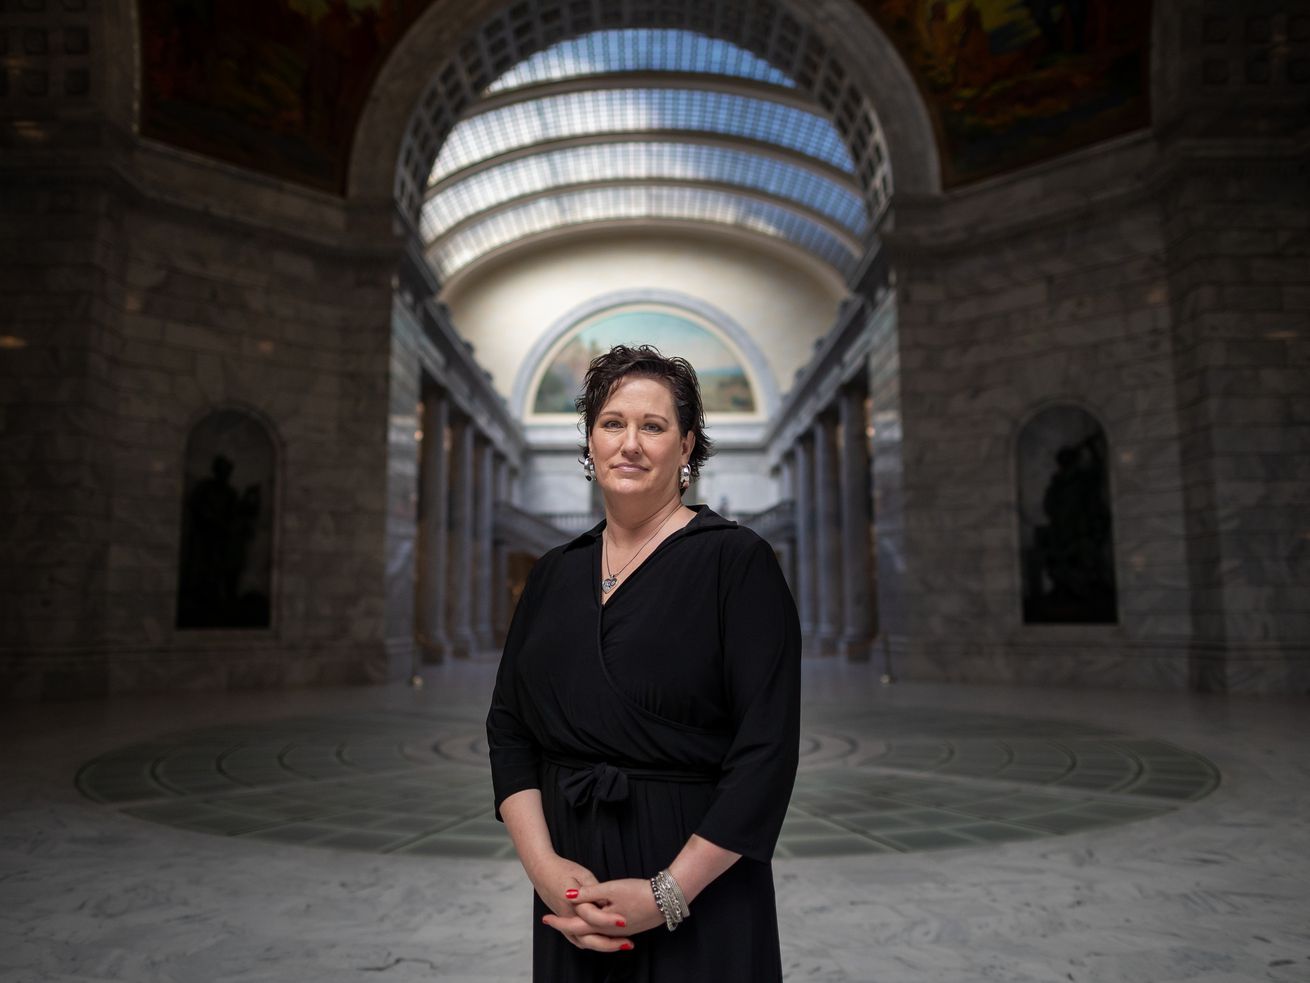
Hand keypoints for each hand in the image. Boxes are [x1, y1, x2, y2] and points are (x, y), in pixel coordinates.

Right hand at [528, 855, 631, 951]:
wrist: (541, 869)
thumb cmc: (562, 869)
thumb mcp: (583, 874)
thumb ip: (595, 890)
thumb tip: (609, 902)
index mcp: (573, 903)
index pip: (593, 916)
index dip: (609, 919)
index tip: (624, 922)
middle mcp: (568, 916)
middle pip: (589, 937)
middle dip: (610, 943)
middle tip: (628, 943)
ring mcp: (565, 921)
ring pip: (583, 941)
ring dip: (602, 946)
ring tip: (621, 945)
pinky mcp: (564, 921)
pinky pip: (577, 939)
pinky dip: (591, 943)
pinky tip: (604, 942)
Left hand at [547, 877, 664, 942]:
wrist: (665, 900)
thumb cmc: (638, 892)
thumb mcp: (611, 888)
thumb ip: (588, 893)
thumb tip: (567, 894)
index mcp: (602, 924)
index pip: (575, 925)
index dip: (559, 922)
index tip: (546, 918)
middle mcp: (609, 931)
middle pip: (582, 934)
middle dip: (566, 927)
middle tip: (551, 921)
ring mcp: (619, 932)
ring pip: (593, 935)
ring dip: (580, 930)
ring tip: (569, 924)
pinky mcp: (628, 928)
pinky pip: (604, 933)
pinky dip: (594, 930)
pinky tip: (594, 924)